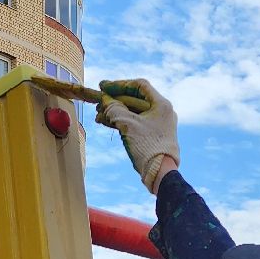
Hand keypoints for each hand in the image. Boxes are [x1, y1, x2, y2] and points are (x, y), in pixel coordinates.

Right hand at [97, 78, 179, 193]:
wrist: (160, 174)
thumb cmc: (147, 147)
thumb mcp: (127, 124)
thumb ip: (114, 109)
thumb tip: (105, 102)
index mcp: (161, 104)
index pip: (139, 86)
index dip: (119, 85)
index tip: (103, 87)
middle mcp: (161, 112)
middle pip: (134, 99)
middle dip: (114, 100)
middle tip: (98, 103)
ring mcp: (157, 124)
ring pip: (132, 112)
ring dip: (115, 112)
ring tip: (98, 115)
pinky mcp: (152, 135)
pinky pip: (134, 123)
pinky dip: (120, 122)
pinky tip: (105, 122)